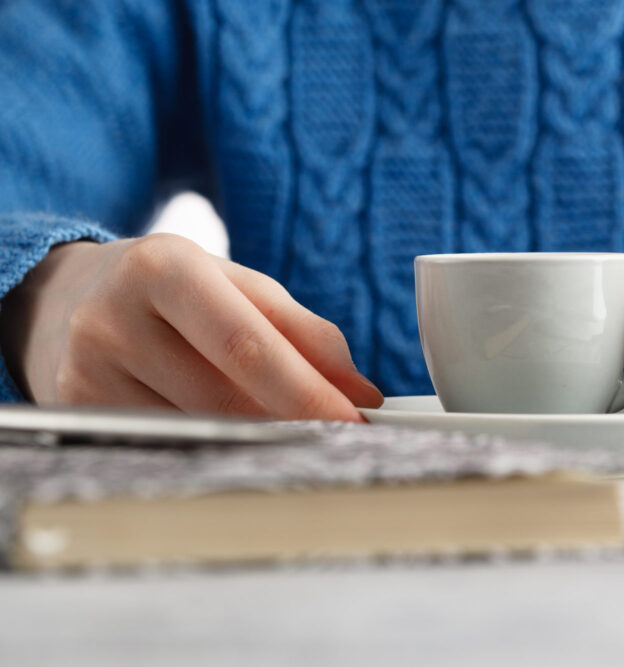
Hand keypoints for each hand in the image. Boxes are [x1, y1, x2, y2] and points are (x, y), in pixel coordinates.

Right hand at [0, 234, 382, 419]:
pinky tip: (230, 437)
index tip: (355, 422)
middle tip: (339, 437)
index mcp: (163, 268)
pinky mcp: (78, 415)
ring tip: (282, 428)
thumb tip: (361, 393)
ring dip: (258, 439)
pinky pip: (170, 447)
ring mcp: (87, 373)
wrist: (66, 298)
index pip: (247, 343)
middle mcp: (114, 320)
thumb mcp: (237, 286)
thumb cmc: (172, 291)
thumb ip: (305, 332)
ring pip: (201, 431)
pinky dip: (215, 448)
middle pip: (226, 397)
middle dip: (293, 423)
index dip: (306, 391)